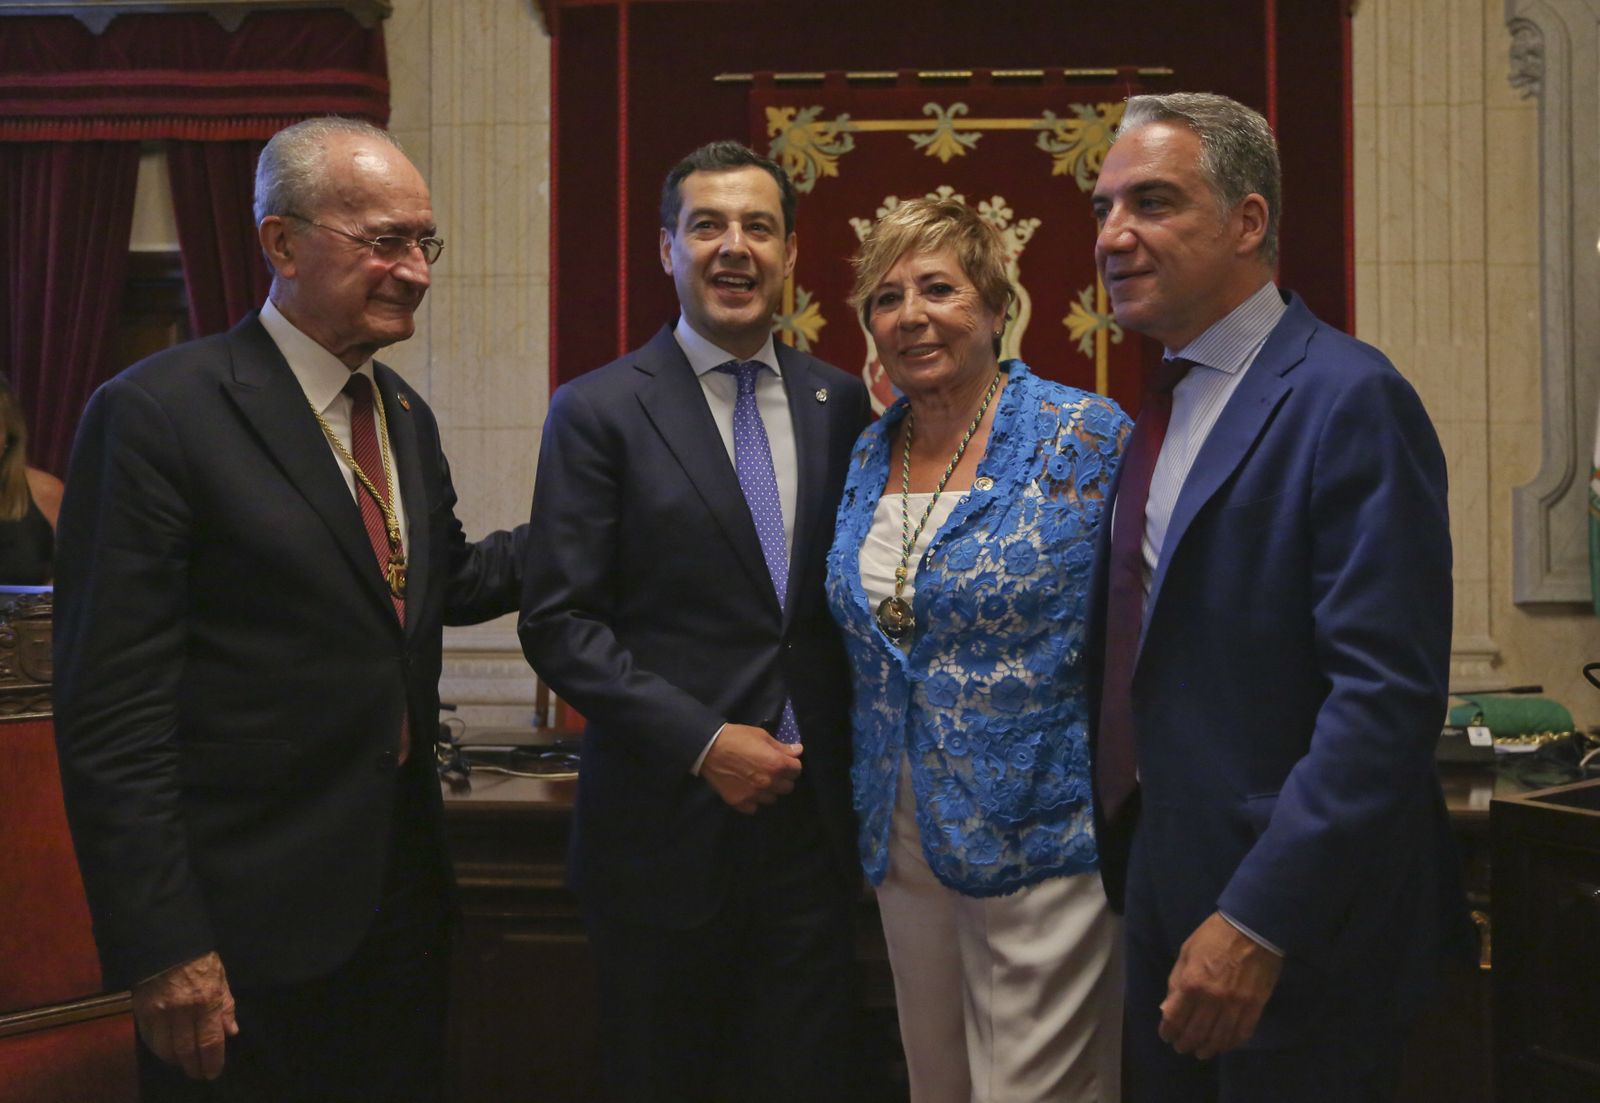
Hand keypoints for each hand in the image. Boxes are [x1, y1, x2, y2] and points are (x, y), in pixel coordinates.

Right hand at [131, 951, 238, 1079]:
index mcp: (206, 1000)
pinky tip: (166, 1052)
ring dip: (176, 1061)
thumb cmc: (199, 957)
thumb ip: (226, 1005)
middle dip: (194, 1066)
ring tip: (184, 1063)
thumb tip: (231, 1031)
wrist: (165, 940)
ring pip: (166, 1049)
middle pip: (187, 1050)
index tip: (213, 1073)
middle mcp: (182, 1010)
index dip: (212, 1061)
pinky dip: (158, 1050)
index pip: (210, 1041)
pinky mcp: (142, 1010)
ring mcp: (159, 1012)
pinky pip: (149, 1039)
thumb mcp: (220, 976)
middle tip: (198, 1073)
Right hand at [700, 723, 802, 813]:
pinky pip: (754, 808)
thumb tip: (798, 751)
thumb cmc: (737, 737)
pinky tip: (747, 790)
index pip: (796, 770)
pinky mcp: (739, 802)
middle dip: (783, 779)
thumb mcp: (761, 736)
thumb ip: (781, 747)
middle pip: (787, 787)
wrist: (708, 747)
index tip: (785, 762)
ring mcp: (754, 794)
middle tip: (772, 771)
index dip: (791, 765)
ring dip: (769, 791)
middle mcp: (768, 782)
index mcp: (777, 764)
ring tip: (759, 781)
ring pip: (772, 799)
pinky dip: (753, 800)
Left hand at [1159, 912, 1283, 1059]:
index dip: (1168, 1031)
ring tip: (1202, 1052)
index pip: (1174, 1018)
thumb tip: (1167, 1008)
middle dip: (1186, 1044)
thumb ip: (1176, 982)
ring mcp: (1234, 1005)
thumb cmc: (1214, 936)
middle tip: (1182, 1048)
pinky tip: (1224, 1045)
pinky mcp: (1254, 1007)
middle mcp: (1211, 999)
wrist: (1252, 928)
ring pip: (1219, 1038)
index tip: (1167, 1036)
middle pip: (1195, 1033)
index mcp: (1191, 983)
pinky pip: (1242, 1033)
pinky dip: (1231, 1043)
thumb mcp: (1186, 953)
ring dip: (1208, 1049)